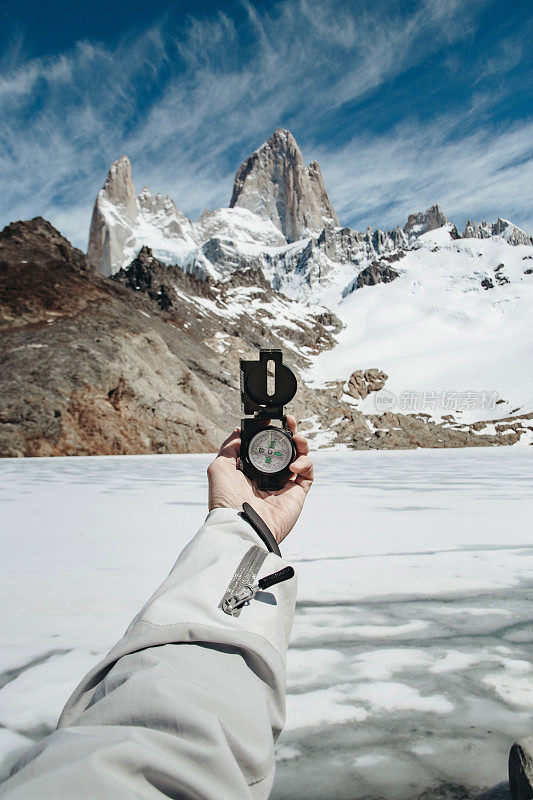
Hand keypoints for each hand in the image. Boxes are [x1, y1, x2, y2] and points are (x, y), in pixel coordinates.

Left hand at [207, 415, 312, 543]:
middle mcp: (268, 476)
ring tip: (297, 438)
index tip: (271, 421)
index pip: (266, 447)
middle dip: (290, 433)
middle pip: (285, 449)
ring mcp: (284, 485)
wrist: (240, 524)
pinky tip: (294, 466)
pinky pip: (308, 474)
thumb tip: (238, 432)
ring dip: (301, 444)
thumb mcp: (219, 468)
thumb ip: (229, 448)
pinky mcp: (297, 494)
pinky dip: (305, 464)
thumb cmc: (226, 500)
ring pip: (300, 458)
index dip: (270, 432)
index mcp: (251, 470)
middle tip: (289, 421)